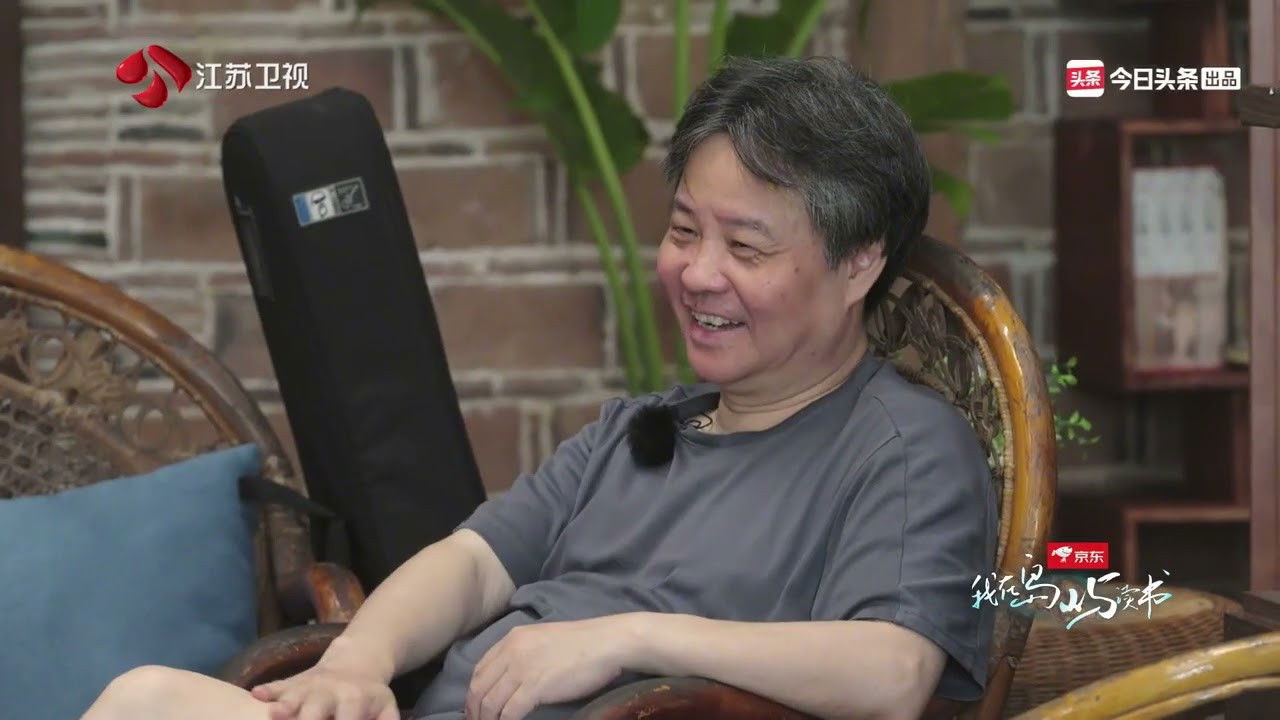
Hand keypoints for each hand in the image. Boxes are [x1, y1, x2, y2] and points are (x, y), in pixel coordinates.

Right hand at [249, 647, 398, 719]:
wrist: (357, 659)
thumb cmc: (370, 696)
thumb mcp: (386, 708)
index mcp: (354, 700)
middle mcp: (329, 692)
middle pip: (315, 710)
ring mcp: (309, 686)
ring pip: (293, 695)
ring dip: (285, 705)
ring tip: (276, 714)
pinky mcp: (293, 682)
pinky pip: (278, 685)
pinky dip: (268, 690)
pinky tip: (257, 694)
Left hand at [466, 615, 638, 719]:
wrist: (606, 643)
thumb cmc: (582, 644)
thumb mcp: (543, 640)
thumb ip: (523, 654)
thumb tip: (512, 679)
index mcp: (512, 638)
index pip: (480, 668)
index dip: (474, 691)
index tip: (475, 706)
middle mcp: (512, 652)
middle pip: (479, 687)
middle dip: (474, 709)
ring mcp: (522, 669)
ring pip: (490, 702)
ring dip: (486, 719)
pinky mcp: (535, 687)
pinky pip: (509, 712)